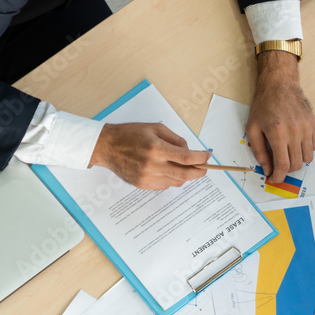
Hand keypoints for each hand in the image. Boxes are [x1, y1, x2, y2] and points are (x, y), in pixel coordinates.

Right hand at [89, 122, 208, 189]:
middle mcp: (152, 165)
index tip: (207, 156)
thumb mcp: (155, 128)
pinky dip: (171, 178)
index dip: (200, 158)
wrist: (107, 147)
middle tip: (204, 168)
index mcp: (156, 149)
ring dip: (184, 175)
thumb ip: (175, 139)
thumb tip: (189, 151)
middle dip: (199, 172)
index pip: (186, 157)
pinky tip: (166, 169)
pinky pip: (165, 185)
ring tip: (181, 165)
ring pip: (176, 182)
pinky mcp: (142, 185)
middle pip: (184, 174)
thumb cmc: (130, 134)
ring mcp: (147, 177)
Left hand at [246, 51, 314, 182]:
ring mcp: (307, 128)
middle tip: (279, 166)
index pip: (283, 165)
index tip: (274, 178)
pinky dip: (308, 150)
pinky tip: (298, 144)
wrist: (279, 84)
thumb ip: (260, 151)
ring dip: (298, 161)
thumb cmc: (264, 105)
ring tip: (288, 154)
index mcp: (277, 133)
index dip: (278, 176)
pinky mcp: (314, 124)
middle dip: (286, 170)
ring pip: (308, 157)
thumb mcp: (253, 128)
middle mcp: (294, 132)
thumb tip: (267, 169)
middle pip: (296, 164)